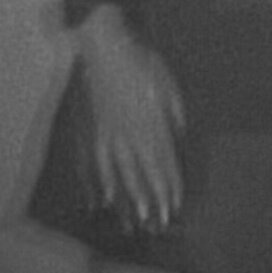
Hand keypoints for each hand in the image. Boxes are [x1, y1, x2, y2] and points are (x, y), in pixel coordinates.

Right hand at [81, 18, 185, 234]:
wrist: (106, 47)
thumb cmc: (142, 63)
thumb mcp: (168, 86)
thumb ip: (174, 116)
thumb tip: (178, 140)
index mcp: (151, 121)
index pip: (163, 161)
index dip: (170, 184)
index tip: (176, 206)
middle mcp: (129, 132)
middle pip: (142, 174)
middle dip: (151, 200)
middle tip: (158, 225)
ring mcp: (108, 134)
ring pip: (119, 174)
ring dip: (128, 200)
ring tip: (135, 222)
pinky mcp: (93, 130)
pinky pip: (96, 163)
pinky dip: (99, 183)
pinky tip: (102, 202)